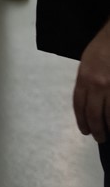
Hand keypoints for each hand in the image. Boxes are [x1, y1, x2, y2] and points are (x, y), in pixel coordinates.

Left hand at [74, 21, 109, 142]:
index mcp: (84, 77)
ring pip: (109, 114)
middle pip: (94, 113)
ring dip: (109, 127)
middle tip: (99, 138)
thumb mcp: (87, 63)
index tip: (84, 130)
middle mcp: (97, 84)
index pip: (79, 104)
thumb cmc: (102, 48)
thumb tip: (90, 101)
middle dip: (96, 128)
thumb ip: (86, 82)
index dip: (81, 120)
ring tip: (109, 134)